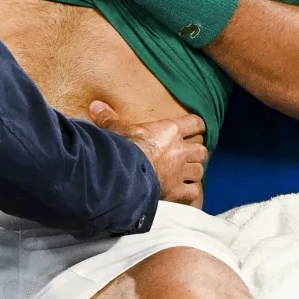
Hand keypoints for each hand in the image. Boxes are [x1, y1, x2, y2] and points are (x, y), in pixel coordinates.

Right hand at [89, 100, 206, 206]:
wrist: (125, 175)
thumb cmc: (124, 149)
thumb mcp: (116, 130)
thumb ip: (109, 118)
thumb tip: (96, 105)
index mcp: (170, 131)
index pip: (196, 123)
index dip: (197, 126)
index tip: (194, 128)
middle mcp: (180, 151)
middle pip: (201, 150)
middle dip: (197, 152)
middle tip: (190, 154)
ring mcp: (181, 172)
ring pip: (200, 171)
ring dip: (195, 172)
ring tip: (188, 174)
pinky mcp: (177, 191)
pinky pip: (193, 192)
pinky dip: (191, 193)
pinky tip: (186, 193)